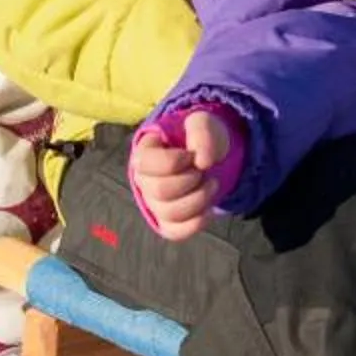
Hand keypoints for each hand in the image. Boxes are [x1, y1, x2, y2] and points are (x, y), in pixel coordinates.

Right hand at [130, 109, 233, 239]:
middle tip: (203, 171)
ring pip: (170, 213)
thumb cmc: (196, 138)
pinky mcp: (167, 221)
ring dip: (198, 199)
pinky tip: (208, 208)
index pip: (145, 164)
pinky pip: (175, 232)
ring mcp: (154, 204)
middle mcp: (144, 181)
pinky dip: (196, 222)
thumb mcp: (201, 123)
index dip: (172, 161)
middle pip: (160, 190)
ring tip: (211, 184)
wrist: (205, 155)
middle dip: (191, 180)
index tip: (190, 156)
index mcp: (144, 154)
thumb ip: (201, 133)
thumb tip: (202, 161)